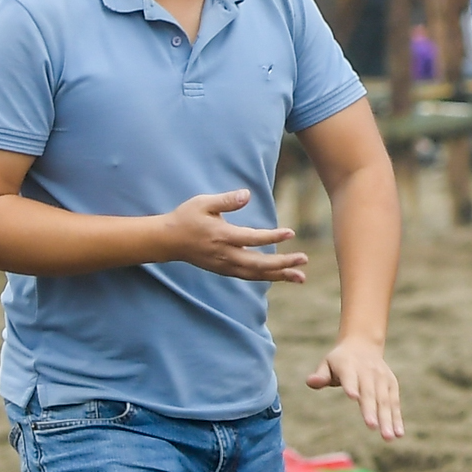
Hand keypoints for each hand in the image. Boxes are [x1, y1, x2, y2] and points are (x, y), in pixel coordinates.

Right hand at [160, 189, 308, 281]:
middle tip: (304, 260)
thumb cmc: (186, 217)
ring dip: (279, 276)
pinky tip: (282, 276)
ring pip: (256, 274)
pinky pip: (249, 276)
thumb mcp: (203, 203)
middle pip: (258, 264)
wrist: (167, 241)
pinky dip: (267, 277)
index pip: (252, 239)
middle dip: (283, 263)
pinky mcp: (224, 270)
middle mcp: (225, 255)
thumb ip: (226, 200)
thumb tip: (247, 194)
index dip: (272, 237)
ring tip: (301, 277)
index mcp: (222, 236)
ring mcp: (224, 265)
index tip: (291, 232)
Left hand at [307, 336, 403, 440]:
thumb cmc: (340, 361)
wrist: (363, 345)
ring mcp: (381, 377)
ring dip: (387, 418)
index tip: (353, 397)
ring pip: (384, 399)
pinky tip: (399, 433)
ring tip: (388, 437)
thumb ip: (320, 375)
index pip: (350, 376)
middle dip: (370, 409)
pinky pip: (394, 402)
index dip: (351, 385)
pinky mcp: (391, 383)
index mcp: (348, 365)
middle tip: (371, 426)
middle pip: (369, 392)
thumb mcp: (327, 364)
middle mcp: (368, 371)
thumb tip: (310, 382)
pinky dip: (397, 417)